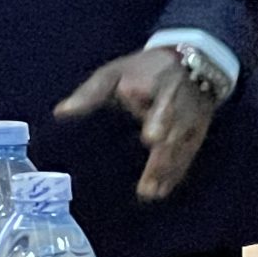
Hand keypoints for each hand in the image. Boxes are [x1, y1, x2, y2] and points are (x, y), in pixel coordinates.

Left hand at [54, 47, 216, 202]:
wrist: (194, 64)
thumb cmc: (143, 69)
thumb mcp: (114, 73)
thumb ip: (90, 94)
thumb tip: (60, 113)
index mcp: (157, 85)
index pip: (159, 103)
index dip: (158, 120)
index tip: (151, 138)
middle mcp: (176, 105)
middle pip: (172, 133)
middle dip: (162, 155)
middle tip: (148, 181)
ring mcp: (189, 122)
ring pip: (179, 148)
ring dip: (165, 171)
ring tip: (149, 192)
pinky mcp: (196, 135)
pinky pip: (187, 156)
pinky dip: (176, 174)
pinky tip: (162, 191)